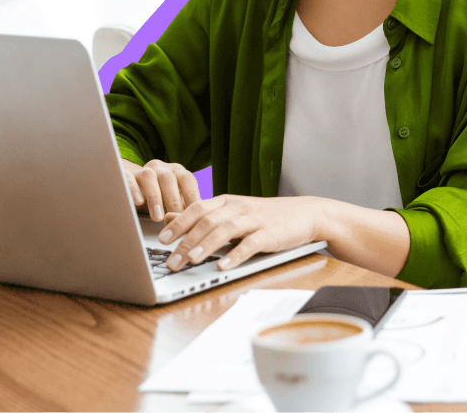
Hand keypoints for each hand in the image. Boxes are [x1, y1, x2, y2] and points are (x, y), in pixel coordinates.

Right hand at [121, 158, 200, 221]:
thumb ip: (183, 208)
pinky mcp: (127, 175)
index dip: (191, 195)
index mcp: (176, 171)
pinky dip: (133, 189)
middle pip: (168, 178)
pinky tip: (138, 202)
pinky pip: (128, 178)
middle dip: (172, 200)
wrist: (135, 193)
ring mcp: (143, 170)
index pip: (186, 179)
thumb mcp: (174, 203)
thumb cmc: (161, 200)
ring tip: (157, 217)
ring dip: (154, 197)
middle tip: (174, 218)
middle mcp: (161, 168)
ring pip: (149, 176)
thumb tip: (194, 224)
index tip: (194, 213)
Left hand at [156, 194, 321, 271]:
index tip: (162, 240)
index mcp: (226, 201)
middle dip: (186, 241)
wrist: (305, 214)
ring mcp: (255, 219)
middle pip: (207, 221)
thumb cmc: (265, 216)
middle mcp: (238, 207)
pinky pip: (251, 244)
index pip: (197, 208)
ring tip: (191, 261)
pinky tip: (223, 266)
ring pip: (225, 230)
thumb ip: (204, 214)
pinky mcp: (270, 234)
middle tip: (171, 260)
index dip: (178, 223)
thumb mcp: (233, 211)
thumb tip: (171, 216)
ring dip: (206, 245)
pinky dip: (235, 255)